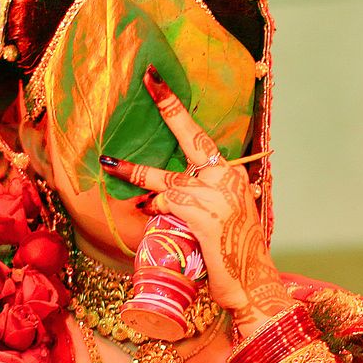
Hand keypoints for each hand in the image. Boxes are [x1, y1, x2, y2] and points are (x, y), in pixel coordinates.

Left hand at [99, 67, 290, 330]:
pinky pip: (167, 203)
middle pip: (192, 136)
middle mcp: (227, 178)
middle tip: (150, 78)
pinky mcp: (202, 214)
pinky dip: (154, 206)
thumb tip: (163, 196)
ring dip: (135, 173)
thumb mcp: (224, 217)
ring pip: (165, 177)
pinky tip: (146, 208)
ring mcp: (215, 195)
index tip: (158, 83)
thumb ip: (200, 199)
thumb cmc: (235, 254)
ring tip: (111, 163)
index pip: (202, 138)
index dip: (177, 109)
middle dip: (169, 106)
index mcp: (232, 175)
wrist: (252, 284)